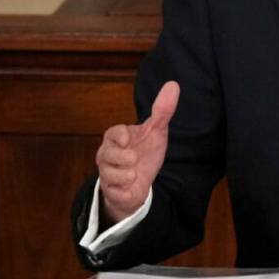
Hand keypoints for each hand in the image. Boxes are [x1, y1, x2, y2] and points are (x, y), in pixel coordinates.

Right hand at [96, 81, 179, 224]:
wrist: (140, 180)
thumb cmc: (145, 150)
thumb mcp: (156, 131)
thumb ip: (162, 110)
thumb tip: (173, 85)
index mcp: (118, 138)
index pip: (112, 133)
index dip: (118, 135)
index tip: (127, 138)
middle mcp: (109, 155)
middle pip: (105, 155)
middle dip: (118, 157)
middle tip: (133, 157)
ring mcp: (110, 174)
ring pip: (108, 175)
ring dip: (121, 176)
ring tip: (134, 174)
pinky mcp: (114, 192)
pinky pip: (113, 194)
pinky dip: (122, 193)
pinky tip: (130, 191)